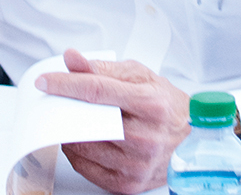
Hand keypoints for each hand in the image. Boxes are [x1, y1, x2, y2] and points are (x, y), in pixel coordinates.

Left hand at [35, 49, 189, 194]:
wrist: (194, 139)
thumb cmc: (167, 105)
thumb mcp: (140, 76)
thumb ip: (103, 68)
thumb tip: (72, 59)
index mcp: (150, 104)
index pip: (96, 91)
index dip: (65, 84)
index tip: (45, 81)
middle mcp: (146, 137)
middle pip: (86, 122)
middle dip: (64, 110)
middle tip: (56, 102)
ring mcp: (137, 164)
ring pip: (83, 148)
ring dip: (68, 132)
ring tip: (72, 119)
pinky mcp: (129, 183)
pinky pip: (87, 169)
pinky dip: (77, 153)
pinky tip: (81, 140)